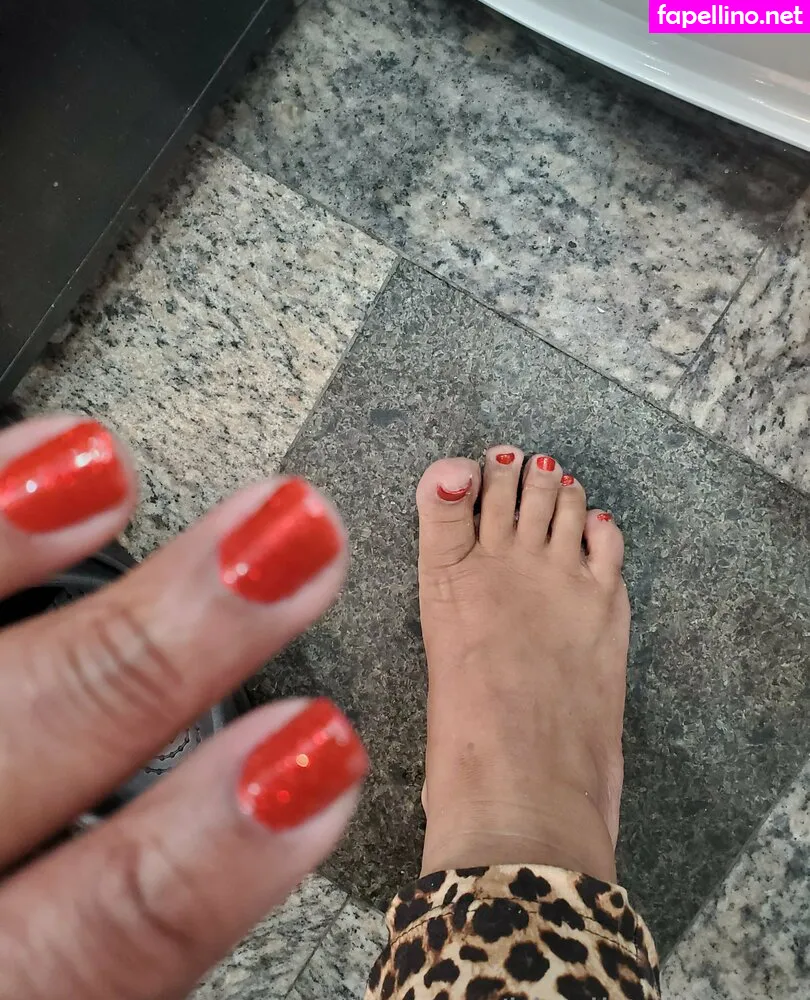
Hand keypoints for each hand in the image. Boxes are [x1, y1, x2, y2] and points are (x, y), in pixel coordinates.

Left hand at [0, 414, 364, 998]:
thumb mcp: (26, 992)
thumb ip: (102, 954)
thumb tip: (245, 828)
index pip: (84, 946)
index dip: (204, 851)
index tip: (315, 750)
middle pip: (1, 768)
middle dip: (145, 659)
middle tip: (279, 553)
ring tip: (100, 471)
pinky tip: (0, 471)